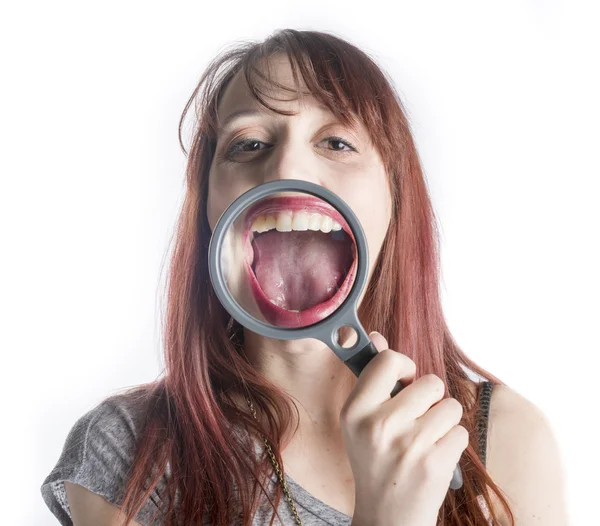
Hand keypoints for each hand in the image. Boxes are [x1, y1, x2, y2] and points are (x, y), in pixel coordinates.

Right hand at [341, 332, 468, 525]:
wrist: (386, 517)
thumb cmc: (375, 461)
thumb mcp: (361, 421)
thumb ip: (372, 378)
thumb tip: (375, 336)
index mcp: (355, 411)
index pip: (388, 360)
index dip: (404, 366)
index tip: (405, 381)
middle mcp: (378, 425)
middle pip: (430, 383)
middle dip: (431, 398)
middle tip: (416, 419)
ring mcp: (407, 445)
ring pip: (450, 406)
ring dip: (444, 421)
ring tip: (426, 439)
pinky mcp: (434, 464)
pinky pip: (461, 432)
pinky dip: (453, 443)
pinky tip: (434, 457)